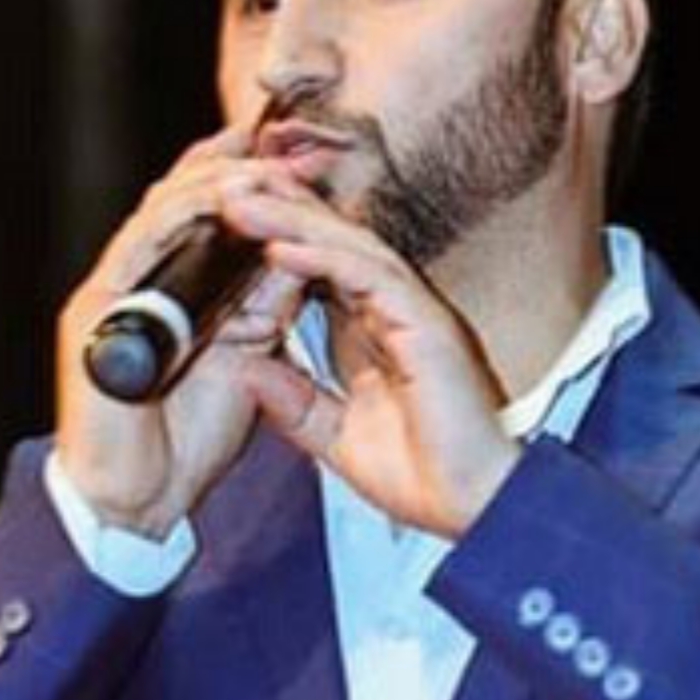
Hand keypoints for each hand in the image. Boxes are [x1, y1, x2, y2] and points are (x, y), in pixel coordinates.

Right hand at [54, 125, 331, 537]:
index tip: (304, 159)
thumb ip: (264, 307)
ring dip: (217, 179)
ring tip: (265, 164)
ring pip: (163, 206)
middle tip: (292, 145)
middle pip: (183, 194)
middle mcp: (137, 279)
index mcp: (168, 289)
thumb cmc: (186, 439)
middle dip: (240, 164)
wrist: (138, 501)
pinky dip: (185, 214)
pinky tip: (225, 197)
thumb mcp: (244, 357)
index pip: (205, 212)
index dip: (251, 179)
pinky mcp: (97, 309)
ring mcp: (113, 289)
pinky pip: (142, 243)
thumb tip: (301, 258)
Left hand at [220, 182, 521, 539]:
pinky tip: (280, 246)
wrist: (476, 510)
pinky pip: (370, 277)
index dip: (273, 240)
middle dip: (278, 213)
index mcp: (373, 332)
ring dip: (292, 221)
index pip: (318, 269)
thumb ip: (295, 404)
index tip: (223, 226)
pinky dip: (323, 258)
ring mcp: (413, 312)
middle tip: (224, 189)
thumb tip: (247, 374)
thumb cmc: (426, 478)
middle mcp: (394, 311)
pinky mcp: (426, 324)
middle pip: (330, 244)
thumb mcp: (336, 439)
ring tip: (242, 201)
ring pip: (347, 247)